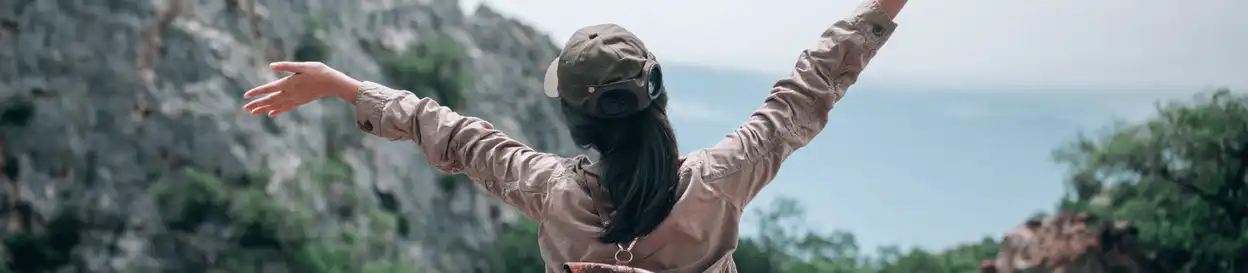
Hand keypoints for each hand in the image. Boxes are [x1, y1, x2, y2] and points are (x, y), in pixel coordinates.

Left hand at [242, 62, 361, 116]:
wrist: (332, 83)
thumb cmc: (318, 71)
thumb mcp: (302, 66)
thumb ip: (286, 66)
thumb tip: (271, 66)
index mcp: (288, 83)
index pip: (268, 89)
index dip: (256, 92)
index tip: (245, 96)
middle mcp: (289, 93)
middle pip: (269, 100)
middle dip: (257, 104)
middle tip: (245, 109)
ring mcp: (295, 99)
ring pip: (276, 106)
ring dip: (263, 109)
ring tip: (253, 113)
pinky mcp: (300, 102)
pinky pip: (285, 108)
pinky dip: (277, 111)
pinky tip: (271, 114)